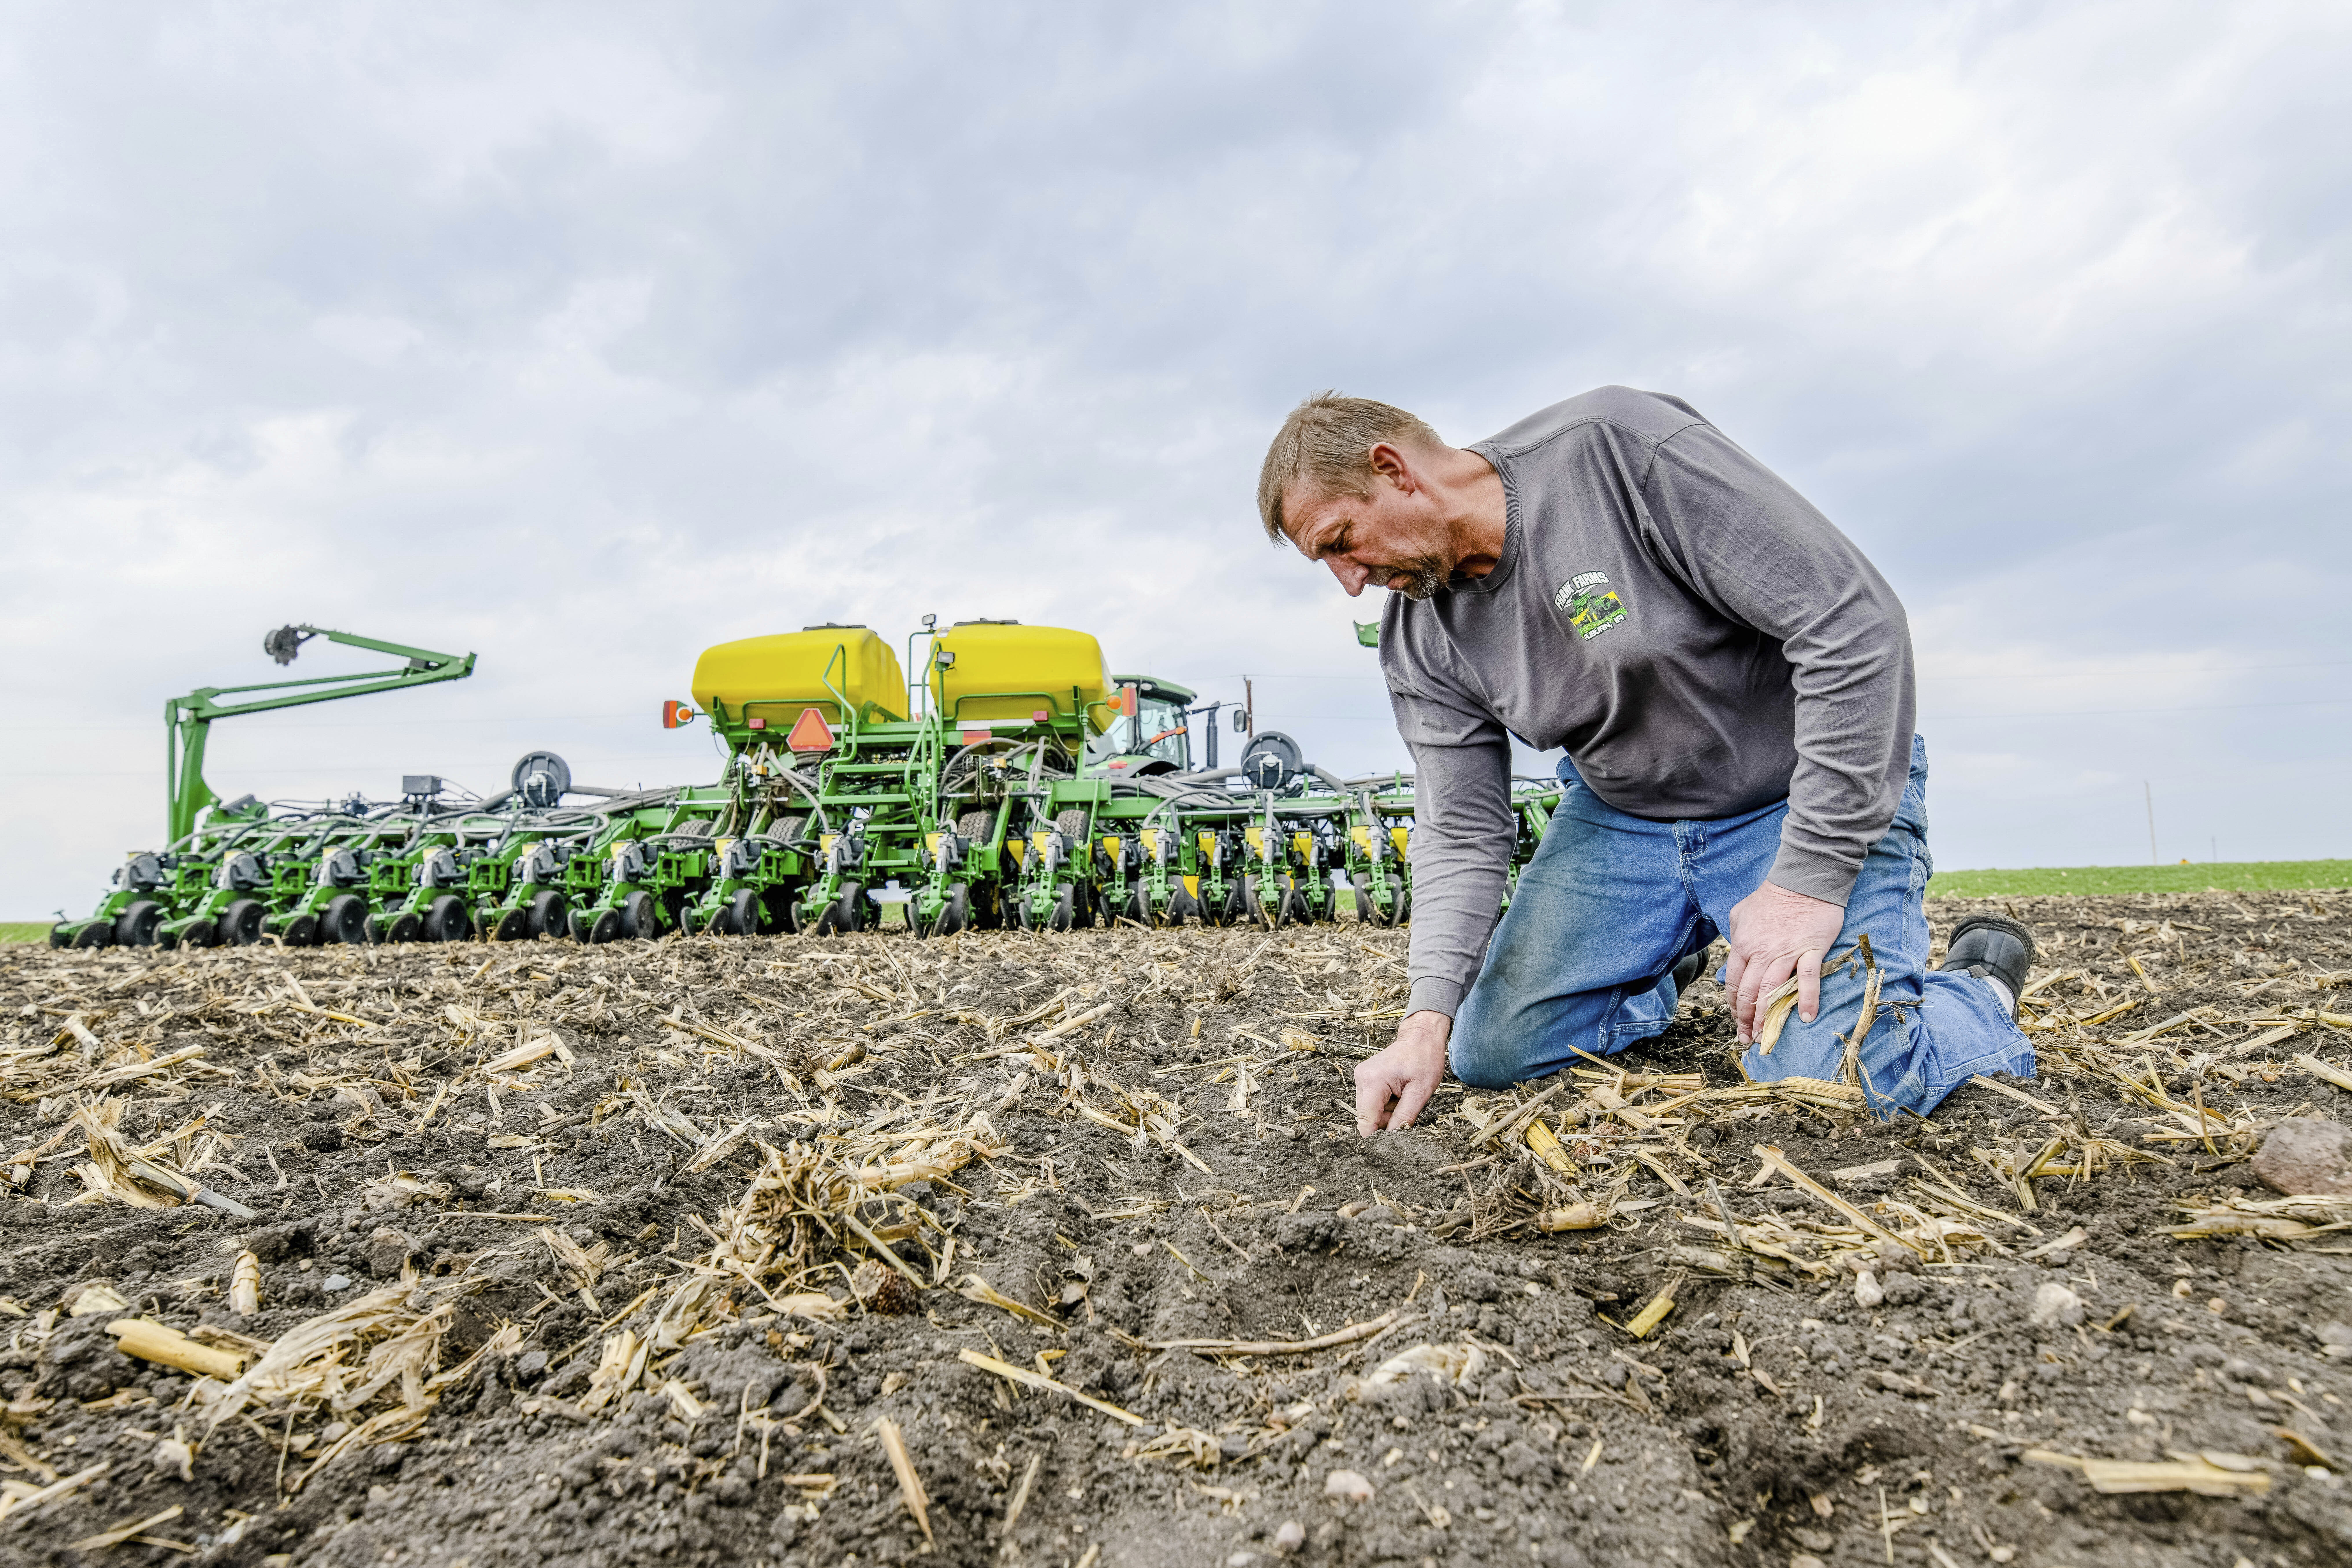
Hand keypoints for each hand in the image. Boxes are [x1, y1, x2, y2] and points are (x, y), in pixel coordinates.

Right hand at [1354, 1011, 1449, 1133]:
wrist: (1421, 1037)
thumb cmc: (1424, 1058)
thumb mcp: (1420, 1092)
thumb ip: (1404, 1117)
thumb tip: (1392, 1139)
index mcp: (1373, 1081)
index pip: (1365, 1121)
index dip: (1377, 1136)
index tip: (1392, 1139)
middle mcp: (1362, 1078)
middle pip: (1367, 1117)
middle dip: (1386, 1121)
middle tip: (1405, 1108)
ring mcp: (1361, 1077)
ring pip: (1370, 1111)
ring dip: (1386, 1112)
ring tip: (1403, 1096)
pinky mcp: (1365, 1078)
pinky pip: (1372, 1102)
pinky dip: (1385, 1104)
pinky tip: (1397, 1093)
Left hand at [1724, 880, 1847, 1044]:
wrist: (1803, 881)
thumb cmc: (1771, 898)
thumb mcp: (1740, 914)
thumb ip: (1736, 937)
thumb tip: (1733, 957)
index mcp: (1743, 944)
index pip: (1733, 982)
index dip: (1733, 1005)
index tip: (1735, 1020)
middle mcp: (1761, 952)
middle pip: (1749, 993)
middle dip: (1745, 1019)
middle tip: (1747, 1039)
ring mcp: (1786, 952)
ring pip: (1772, 991)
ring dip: (1767, 1018)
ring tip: (1766, 1038)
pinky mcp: (1809, 950)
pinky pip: (1807, 979)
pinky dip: (1807, 1000)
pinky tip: (1807, 1018)